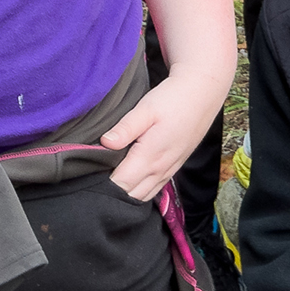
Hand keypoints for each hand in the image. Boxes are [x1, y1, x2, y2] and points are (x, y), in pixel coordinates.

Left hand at [102, 68, 225, 201]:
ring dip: (126, 195)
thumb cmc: (173, 99)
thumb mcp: (146, 108)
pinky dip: (139, 191)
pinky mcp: (173, 168)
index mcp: (150, 156)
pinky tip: (129, 181)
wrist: (202, 94)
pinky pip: (153, 189)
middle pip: (130, 196)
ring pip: (142, 196)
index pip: (120, 185)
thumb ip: (125, 128)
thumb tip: (105, 143)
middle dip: (111, 194)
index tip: (87, 178)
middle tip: (92, 181)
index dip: (102, 185)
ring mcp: (168, 171)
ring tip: (107, 182)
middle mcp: (160, 169)